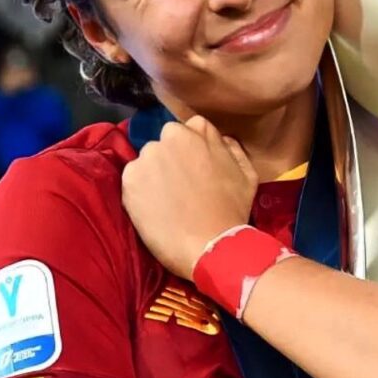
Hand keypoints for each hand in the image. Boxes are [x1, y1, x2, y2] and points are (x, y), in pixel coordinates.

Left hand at [122, 115, 257, 278]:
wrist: (210, 246)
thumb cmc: (232, 212)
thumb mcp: (246, 174)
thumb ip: (231, 148)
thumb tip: (220, 139)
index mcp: (197, 130)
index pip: (188, 131)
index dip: (191, 153)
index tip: (195, 171)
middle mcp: (169, 137)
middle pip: (164, 145)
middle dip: (171, 161)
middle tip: (180, 188)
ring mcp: (147, 158)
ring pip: (147, 163)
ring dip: (154, 176)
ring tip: (167, 203)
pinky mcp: (130, 180)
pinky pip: (133, 181)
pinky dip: (140, 193)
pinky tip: (155, 211)